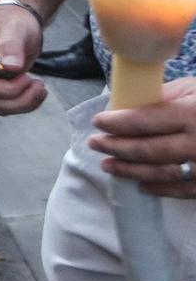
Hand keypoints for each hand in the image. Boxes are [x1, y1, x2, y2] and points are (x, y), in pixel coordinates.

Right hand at [0, 4, 47, 115]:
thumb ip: (10, 46)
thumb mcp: (13, 28)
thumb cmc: (12, 20)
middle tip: (38, 86)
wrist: (16, 19)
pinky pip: (7, 105)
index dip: (7, 89)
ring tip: (39, 87)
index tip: (27, 78)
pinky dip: (24, 103)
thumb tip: (10, 67)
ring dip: (23, 104)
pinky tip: (35, 90)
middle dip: (18, 100)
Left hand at [91, 79, 195, 197]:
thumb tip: (127, 105)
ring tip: (109, 165)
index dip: (116, 123)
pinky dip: (160, 189)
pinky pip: (184, 190)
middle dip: (117, 147)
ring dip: (131, 170)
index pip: (144, 120)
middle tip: (95, 143)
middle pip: (148, 149)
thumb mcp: (195, 89)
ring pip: (161, 173)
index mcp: (192, 113)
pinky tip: (142, 184)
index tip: (98, 122)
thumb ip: (164, 97)